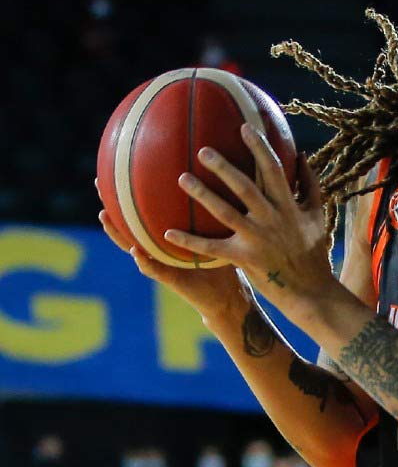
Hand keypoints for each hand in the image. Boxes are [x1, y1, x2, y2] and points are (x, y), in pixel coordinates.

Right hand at [97, 190, 244, 316]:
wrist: (230, 296)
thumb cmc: (226, 261)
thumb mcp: (220, 232)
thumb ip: (217, 210)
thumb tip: (224, 176)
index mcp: (169, 236)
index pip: (145, 212)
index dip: (132, 194)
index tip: (117, 169)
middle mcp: (160, 248)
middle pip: (130, 225)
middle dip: (115, 205)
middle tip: (99, 184)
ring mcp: (162, 264)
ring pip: (132, 247)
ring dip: (117, 233)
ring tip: (103, 216)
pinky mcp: (172, 281)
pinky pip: (154, 270)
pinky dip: (143, 262)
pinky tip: (136, 251)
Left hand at [163, 124, 336, 316]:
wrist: (312, 291)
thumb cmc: (314, 252)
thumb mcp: (318, 216)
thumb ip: (310, 185)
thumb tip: (301, 155)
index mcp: (289, 206)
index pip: (274, 170)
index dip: (260, 147)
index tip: (245, 126)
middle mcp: (273, 219)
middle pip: (245, 187)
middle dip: (224, 167)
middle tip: (202, 150)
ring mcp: (258, 239)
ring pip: (226, 213)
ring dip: (203, 195)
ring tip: (182, 178)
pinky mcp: (246, 258)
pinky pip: (213, 248)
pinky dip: (190, 241)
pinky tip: (168, 232)